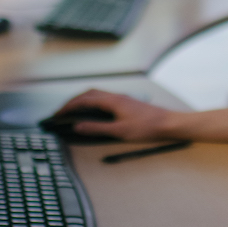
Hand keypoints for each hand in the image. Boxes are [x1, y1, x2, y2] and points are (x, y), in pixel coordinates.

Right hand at [53, 89, 177, 141]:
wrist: (169, 124)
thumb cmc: (147, 128)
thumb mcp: (119, 132)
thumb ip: (97, 129)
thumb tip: (78, 126)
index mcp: (112, 101)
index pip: (84, 100)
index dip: (68, 106)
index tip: (58, 114)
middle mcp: (116, 96)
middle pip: (89, 94)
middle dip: (73, 101)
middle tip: (62, 111)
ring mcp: (122, 98)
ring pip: (97, 94)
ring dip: (83, 100)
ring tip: (74, 111)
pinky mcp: (128, 103)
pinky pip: (105, 98)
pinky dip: (94, 103)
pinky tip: (94, 112)